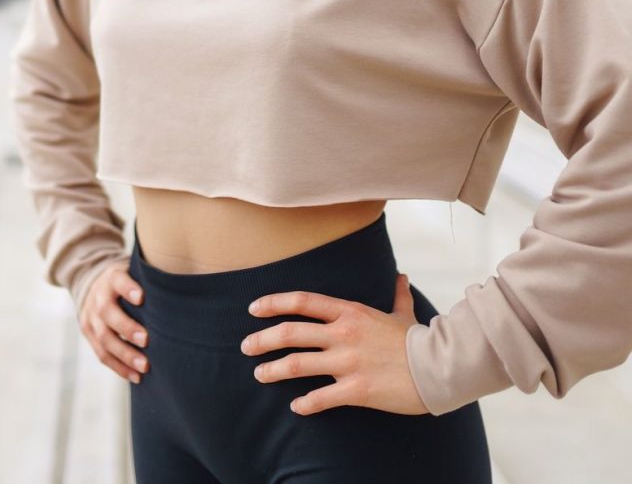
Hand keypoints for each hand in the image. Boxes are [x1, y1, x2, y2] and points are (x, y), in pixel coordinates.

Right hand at [78, 257, 150, 383]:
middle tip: (146, 340)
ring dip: (124, 354)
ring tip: (144, 367)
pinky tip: (135, 376)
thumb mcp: (135, 274)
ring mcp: (90, 316)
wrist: (97, 287)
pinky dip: (119, 367)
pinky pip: (102, 354)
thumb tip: (181, 294)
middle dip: (127, 328)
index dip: (128, 288)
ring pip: (104, 338)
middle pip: (108, 312)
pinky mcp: (88, 333)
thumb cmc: (129, 284)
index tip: (142, 298)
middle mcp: (98, 296)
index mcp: (112, 277)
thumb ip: (150, 283)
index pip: (118, 281)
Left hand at [241, 272, 428, 415]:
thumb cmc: (417, 340)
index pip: (301, 301)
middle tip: (246, 347)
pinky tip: (296, 407)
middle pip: (291, 333)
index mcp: (348, 311)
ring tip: (259, 375)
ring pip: (298, 364)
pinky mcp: (356, 390)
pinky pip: (321, 397)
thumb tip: (401, 277)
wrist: (438, 367)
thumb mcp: (402, 312)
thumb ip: (397, 295)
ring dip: (273, 370)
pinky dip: (305, 404)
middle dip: (263, 339)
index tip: (253, 309)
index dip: (273, 303)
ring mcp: (347, 362)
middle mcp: (342, 334)